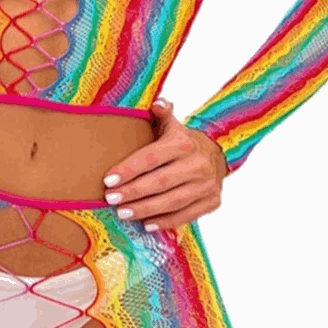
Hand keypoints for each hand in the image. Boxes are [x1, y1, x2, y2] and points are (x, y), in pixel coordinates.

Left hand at [101, 97, 229, 231]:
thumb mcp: (172, 126)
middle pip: (159, 182)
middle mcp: (197, 164)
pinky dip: (165, 221)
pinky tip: (146, 224)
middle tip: (111, 199)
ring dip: (144, 209)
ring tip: (123, 213)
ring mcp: (206, 185)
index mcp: (183, 143)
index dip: (128, 170)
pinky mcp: (212, 201)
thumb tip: (157, 104)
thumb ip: (162, 115)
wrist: (219, 153)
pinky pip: (185, 215)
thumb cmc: (184, 141)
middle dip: (132, 192)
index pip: (150, 158)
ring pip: (171, 201)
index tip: (108, 181)